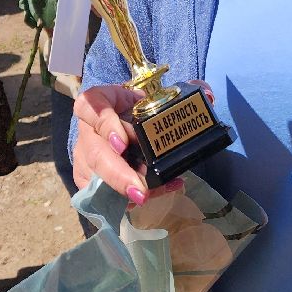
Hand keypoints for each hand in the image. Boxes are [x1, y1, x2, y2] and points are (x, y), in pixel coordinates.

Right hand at [71, 85, 182, 205]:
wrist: (126, 118)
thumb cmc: (138, 105)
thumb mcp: (155, 94)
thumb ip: (181, 93)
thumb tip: (206, 95)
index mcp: (99, 101)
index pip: (91, 107)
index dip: (104, 125)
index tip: (123, 143)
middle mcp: (88, 129)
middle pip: (95, 153)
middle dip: (117, 175)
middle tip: (141, 191)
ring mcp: (85, 155)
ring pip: (96, 178)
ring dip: (124, 191)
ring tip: (151, 195)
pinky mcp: (88, 176)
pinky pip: (101, 193)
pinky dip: (125, 199)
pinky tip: (151, 196)